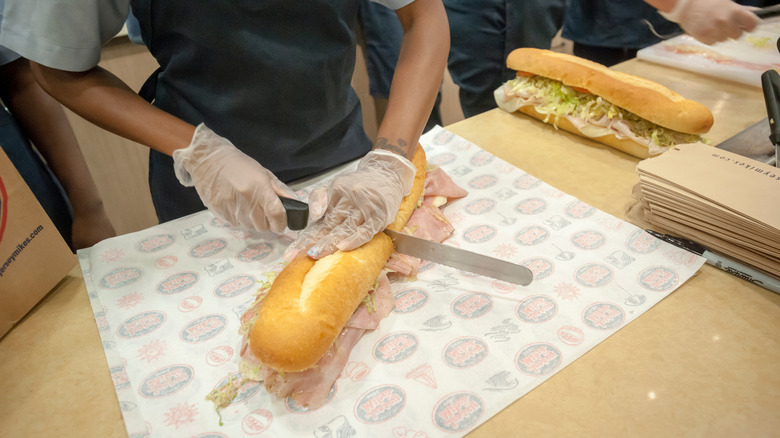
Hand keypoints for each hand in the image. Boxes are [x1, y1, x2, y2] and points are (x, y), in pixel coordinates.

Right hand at [172, 123, 294, 232]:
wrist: (208, 160)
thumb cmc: (238, 164)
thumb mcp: (263, 172)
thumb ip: (279, 189)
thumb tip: (293, 202)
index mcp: (259, 189)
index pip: (276, 215)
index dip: (281, 223)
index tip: (281, 223)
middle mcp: (246, 201)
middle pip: (263, 226)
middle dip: (267, 223)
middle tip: (263, 212)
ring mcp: (231, 209)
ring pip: (249, 227)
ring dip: (252, 221)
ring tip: (248, 206)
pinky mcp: (219, 213)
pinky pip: (236, 225)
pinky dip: (240, 219)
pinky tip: (236, 206)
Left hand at [285, 150, 415, 259]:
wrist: (387, 173)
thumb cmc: (359, 183)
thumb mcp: (335, 184)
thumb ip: (318, 197)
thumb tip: (313, 216)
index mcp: (335, 194)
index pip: (318, 221)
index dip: (304, 238)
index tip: (290, 253)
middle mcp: (348, 201)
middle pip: (328, 226)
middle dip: (312, 243)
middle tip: (297, 256)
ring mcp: (364, 209)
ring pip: (344, 229)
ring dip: (330, 243)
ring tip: (315, 254)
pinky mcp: (379, 216)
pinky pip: (366, 230)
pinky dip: (355, 239)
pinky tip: (343, 247)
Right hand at [661, 0, 758, 44]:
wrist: (686, 6)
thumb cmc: (708, 2)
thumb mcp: (727, 3)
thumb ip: (741, 11)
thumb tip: (757, 16)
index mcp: (734, 11)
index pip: (752, 24)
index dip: (750, 26)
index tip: (746, 26)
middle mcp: (726, 22)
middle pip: (738, 35)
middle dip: (733, 31)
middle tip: (725, 24)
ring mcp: (714, 31)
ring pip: (724, 39)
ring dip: (721, 34)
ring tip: (712, 24)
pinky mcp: (704, 38)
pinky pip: (713, 42)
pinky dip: (710, 37)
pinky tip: (706, 28)